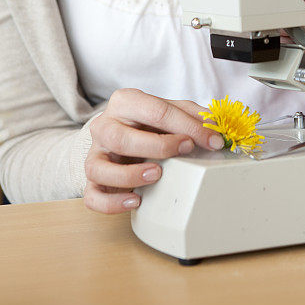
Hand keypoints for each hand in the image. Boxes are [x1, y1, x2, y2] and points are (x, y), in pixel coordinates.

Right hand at [84, 88, 223, 213]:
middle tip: (185, 150)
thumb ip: (191, 114)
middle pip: (121, 137)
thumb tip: (214, 127)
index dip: (187, 126)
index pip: (155, 111)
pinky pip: (92, 195)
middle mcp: (105, 125)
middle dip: (158, 146)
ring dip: (129, 175)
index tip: (212, 140)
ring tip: (157, 175)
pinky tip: (135, 200)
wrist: (117, 133)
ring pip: (98, 167)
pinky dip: (112, 202)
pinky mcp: (90, 180)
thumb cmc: (145, 122)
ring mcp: (95, 154)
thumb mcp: (168, 109)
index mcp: (125, 102)